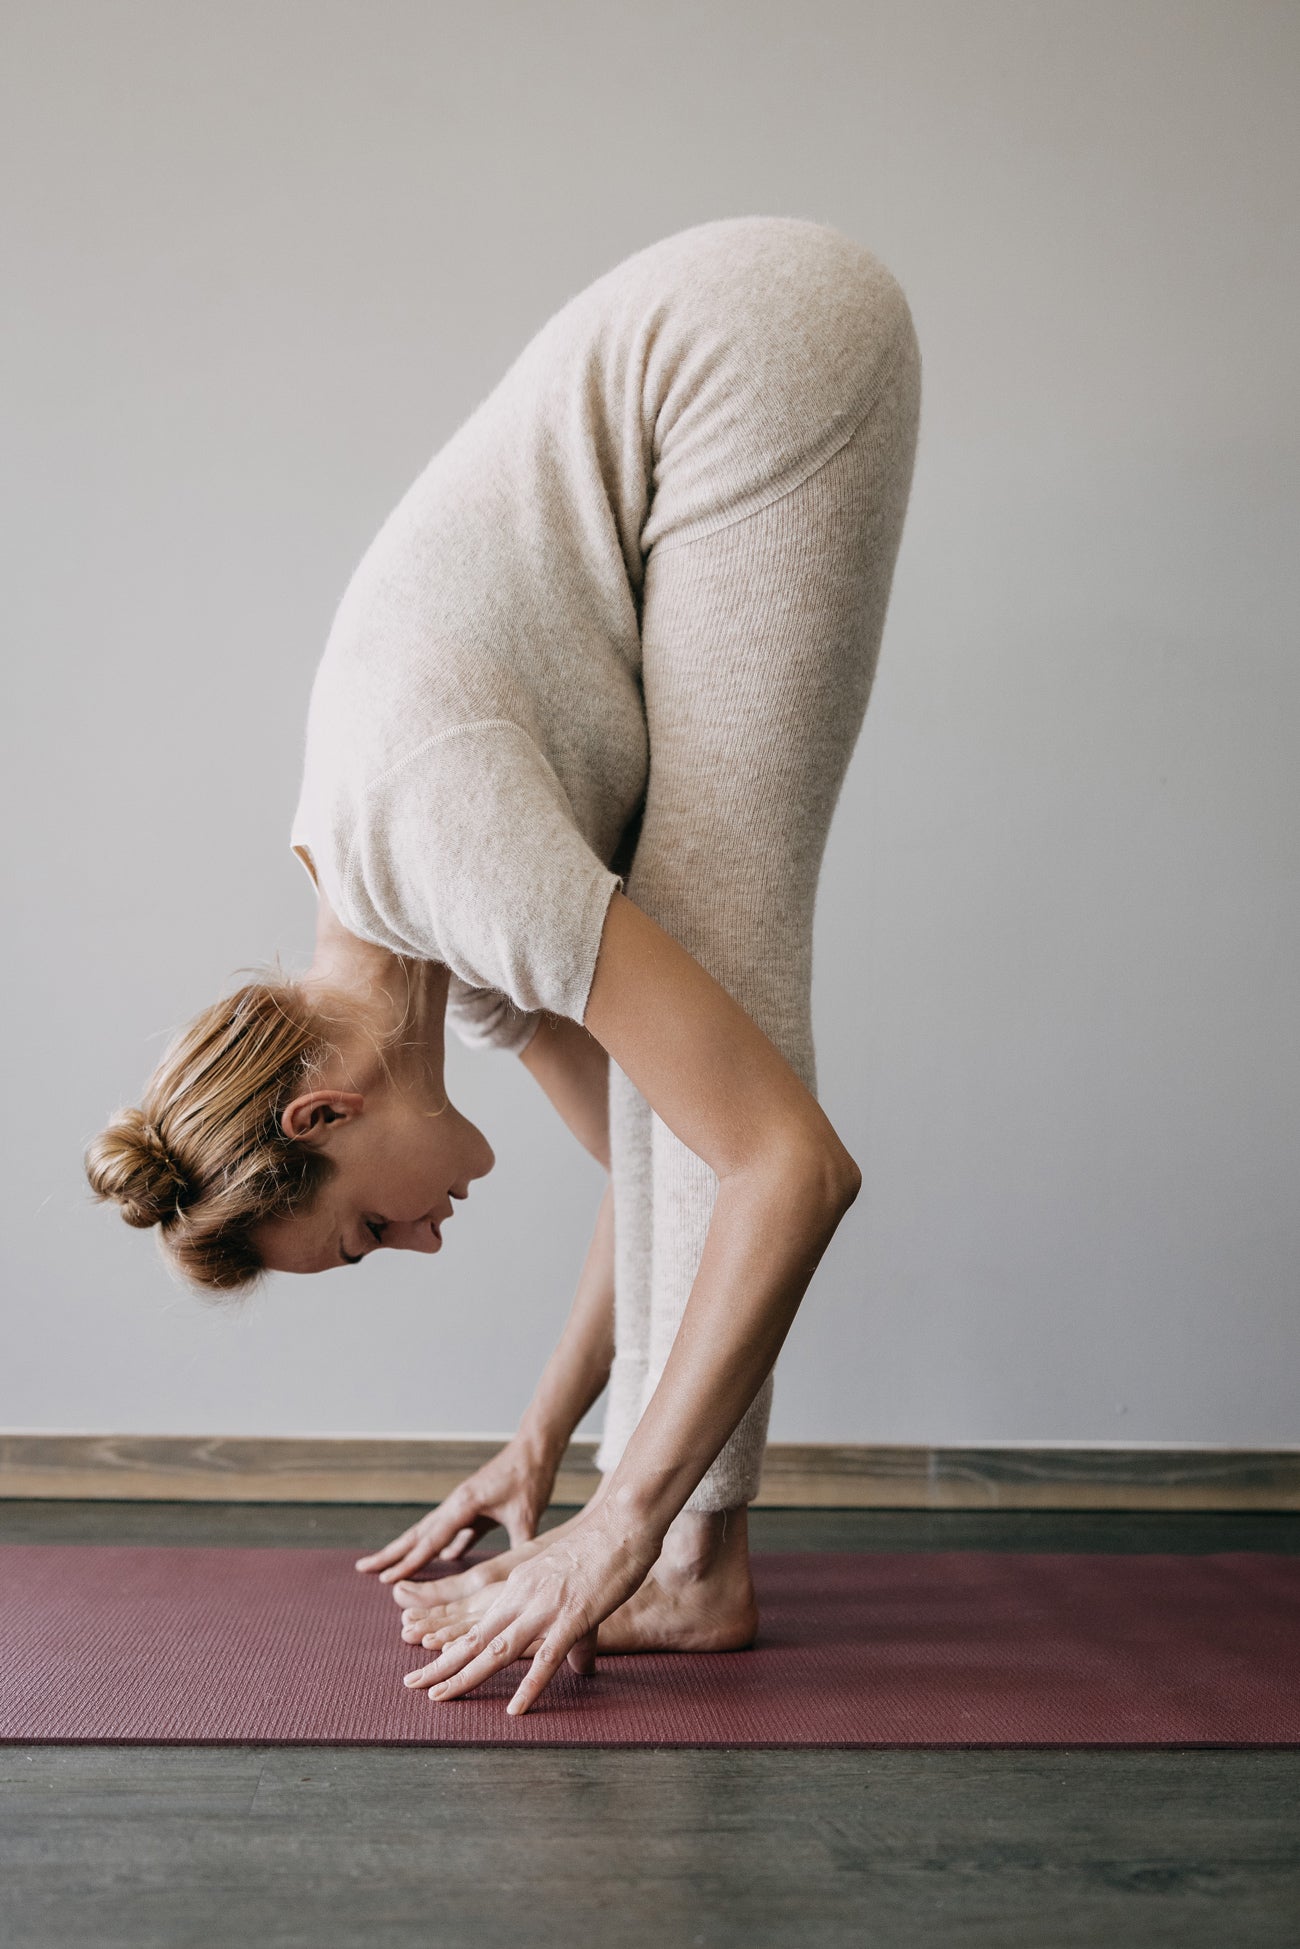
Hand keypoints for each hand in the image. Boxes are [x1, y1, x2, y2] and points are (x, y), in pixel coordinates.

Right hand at [354, 1435, 558, 1582]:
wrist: (535, 1449)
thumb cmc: (530, 1478)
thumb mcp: (526, 1515)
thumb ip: (519, 1546)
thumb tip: (517, 1576)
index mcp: (463, 1505)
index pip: (431, 1540)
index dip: (410, 1563)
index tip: (386, 1580)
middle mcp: (456, 1504)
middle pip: (417, 1534)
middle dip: (390, 1554)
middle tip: (362, 1569)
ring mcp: (462, 1506)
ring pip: (429, 1533)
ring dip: (408, 1550)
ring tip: (388, 1566)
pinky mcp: (474, 1508)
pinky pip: (452, 1532)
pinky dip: (441, 1546)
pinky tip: (443, 1559)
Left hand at [402, 1501, 658, 1715]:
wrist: (625, 1522)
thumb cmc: (603, 1551)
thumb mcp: (572, 1587)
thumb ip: (571, 1630)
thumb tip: (579, 1667)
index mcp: (518, 1586)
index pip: (475, 1621)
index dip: (449, 1643)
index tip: (426, 1659)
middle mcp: (522, 1596)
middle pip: (473, 1636)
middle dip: (441, 1664)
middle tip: (411, 1683)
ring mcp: (544, 1607)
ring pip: (495, 1648)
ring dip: (464, 1675)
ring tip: (439, 1696)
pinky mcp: (572, 1617)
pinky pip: (545, 1658)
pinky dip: (528, 1687)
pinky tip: (515, 1710)